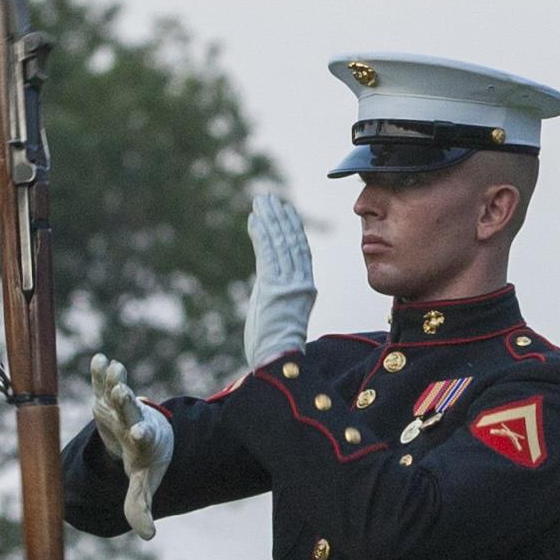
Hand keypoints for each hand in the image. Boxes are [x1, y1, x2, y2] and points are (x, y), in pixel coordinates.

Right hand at [84, 353, 174, 540]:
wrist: (149, 436)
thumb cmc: (146, 461)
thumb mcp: (144, 484)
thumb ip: (141, 506)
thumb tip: (148, 535)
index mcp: (143, 443)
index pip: (143, 438)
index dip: (141, 434)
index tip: (139, 432)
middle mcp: (134, 421)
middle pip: (131, 411)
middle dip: (126, 402)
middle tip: (123, 392)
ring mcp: (122, 407)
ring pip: (119, 392)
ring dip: (116, 381)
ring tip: (114, 367)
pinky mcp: (109, 397)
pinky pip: (105, 382)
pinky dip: (102, 371)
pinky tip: (100, 358)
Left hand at [243, 191, 317, 369]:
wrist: (278, 362)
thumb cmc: (275, 347)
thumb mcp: (277, 313)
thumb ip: (274, 292)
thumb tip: (265, 280)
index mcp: (305, 289)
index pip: (300, 251)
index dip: (293, 228)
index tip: (285, 210)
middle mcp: (300, 283)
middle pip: (291, 242)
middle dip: (279, 218)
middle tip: (268, 198)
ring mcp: (288, 285)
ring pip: (281, 244)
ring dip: (270, 220)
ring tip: (261, 202)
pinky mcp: (274, 288)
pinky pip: (268, 254)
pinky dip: (261, 235)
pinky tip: (254, 221)